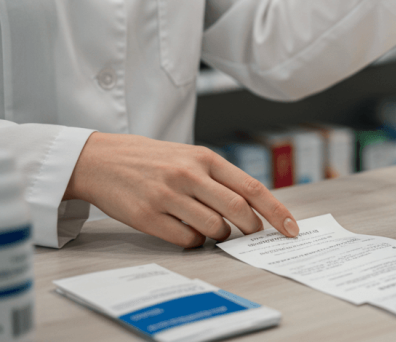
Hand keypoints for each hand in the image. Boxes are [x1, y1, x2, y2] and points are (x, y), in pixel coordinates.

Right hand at [65, 132, 298, 247]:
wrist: (100, 159)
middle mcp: (189, 175)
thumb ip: (219, 177)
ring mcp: (168, 196)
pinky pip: (187, 240)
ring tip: (212, 227)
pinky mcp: (148, 216)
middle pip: (238, 211)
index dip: (276, 212)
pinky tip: (187, 231)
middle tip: (252, 234)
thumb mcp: (189, 156)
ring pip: (215, 228)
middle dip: (252, 229)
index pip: (252, 188)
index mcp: (205, 158)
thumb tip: (255, 206)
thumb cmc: (152, 160)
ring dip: (221, 235)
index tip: (292, 228)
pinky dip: (195, 242)